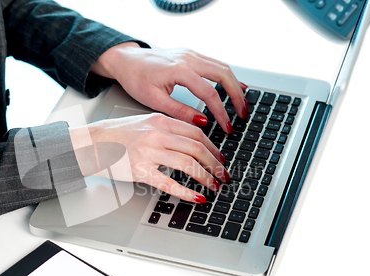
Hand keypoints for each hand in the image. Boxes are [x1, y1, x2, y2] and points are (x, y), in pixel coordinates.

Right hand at [69, 113, 229, 202]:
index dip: (213, 148)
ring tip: (214, 186)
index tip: (220, 158)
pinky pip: (169, 183)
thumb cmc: (115, 134)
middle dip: (215, 164)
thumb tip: (191, 140)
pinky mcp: (140, 170)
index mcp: (160, 121)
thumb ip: (167, 129)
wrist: (91, 143)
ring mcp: (148, 152)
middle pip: (196, 148)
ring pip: (187, 164)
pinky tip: (196, 197)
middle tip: (224, 175)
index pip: (196, 133)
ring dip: (206, 177)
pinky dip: (186, 192)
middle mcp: (156, 134)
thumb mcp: (144, 122)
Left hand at [91, 42, 247, 132]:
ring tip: (242, 104)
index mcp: (179, 70)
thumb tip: (202, 122)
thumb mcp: (154, 101)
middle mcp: (188, 58)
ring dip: (235, 85)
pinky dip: (227, 76)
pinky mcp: (190, 54)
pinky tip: (235, 86)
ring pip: (223, 66)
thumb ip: (180, 112)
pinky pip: (215, 63)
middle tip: (243, 114)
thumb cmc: (135, 79)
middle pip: (224, 75)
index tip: (227, 127)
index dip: (221, 113)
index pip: (209, 93)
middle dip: (237, 96)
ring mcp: (190, 53)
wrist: (126, 60)